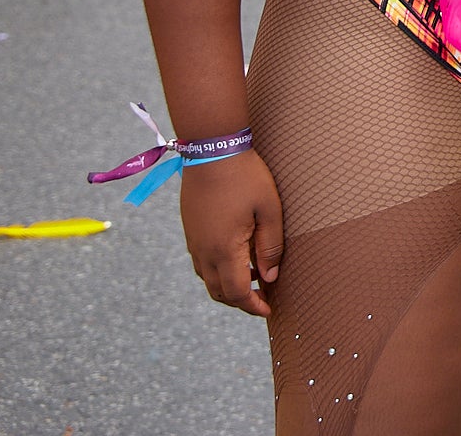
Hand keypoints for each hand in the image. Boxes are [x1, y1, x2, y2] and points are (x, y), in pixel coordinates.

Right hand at [178, 149, 282, 316]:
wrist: (212, 150)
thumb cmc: (246, 177)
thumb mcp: (269, 210)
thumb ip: (270, 247)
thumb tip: (270, 278)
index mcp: (223, 250)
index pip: (237, 292)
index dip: (254, 306)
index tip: (269, 310)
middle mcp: (203, 252)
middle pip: (219, 292)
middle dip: (241, 301)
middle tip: (263, 299)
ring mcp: (193, 242)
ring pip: (207, 279)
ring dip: (228, 287)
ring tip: (254, 279)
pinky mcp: (190, 231)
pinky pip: (201, 263)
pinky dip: (218, 271)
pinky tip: (237, 258)